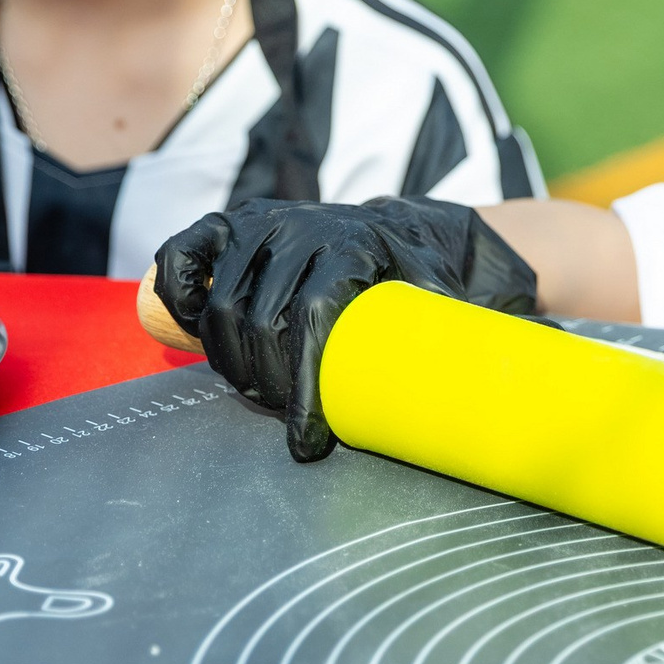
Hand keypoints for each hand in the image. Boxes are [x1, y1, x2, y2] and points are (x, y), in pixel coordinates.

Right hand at [152, 197, 537, 460]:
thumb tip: (485, 398)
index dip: (305, 389)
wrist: (407, 230)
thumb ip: (450, 345)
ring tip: (257, 388)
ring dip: (231, 359)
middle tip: (284, 413)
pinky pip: (184, 256)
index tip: (307, 441)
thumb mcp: (444, 304)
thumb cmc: (424, 279)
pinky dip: (177, 292)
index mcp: (355, 246)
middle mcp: (303, 228)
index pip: (314, 320)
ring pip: (222, 303)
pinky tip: (194, 329)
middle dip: (267, 383)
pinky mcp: (232, 223)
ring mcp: (263, 222)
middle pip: (263, 321)